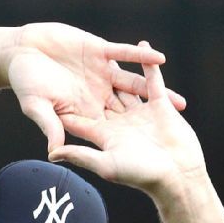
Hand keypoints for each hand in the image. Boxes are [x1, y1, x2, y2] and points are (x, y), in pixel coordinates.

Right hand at [8, 23, 187, 151]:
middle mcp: (97, 94)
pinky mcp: (99, 51)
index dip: (131, 145)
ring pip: (134, 85)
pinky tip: (159, 60)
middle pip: (132, 112)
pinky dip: (140, 57)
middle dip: (153, 125)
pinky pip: (124, 54)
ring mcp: (100, 73)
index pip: (112, 131)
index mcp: (85, 112)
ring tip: (179, 104)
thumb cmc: (24, 82)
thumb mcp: (37, 107)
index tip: (151, 161)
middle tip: (176, 139)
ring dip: (157, 93)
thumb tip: (55, 152)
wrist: (19, 50)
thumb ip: (49, 126)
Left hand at [47, 43, 204, 196]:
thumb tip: (51, 153)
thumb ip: (80, 154)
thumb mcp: (106, 164)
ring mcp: (140, 112)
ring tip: (102, 48)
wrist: (178, 176)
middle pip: (100, 97)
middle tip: (68, 62)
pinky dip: (147, 63)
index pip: (79, 118)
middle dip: (86, 82)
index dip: (62, 105)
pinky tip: (141, 46)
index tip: (46, 90)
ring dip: (116, 68)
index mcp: (105, 134)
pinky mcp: (160, 106)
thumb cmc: (140, 174)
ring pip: (125, 85)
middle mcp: (120, 122)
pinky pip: (152, 79)